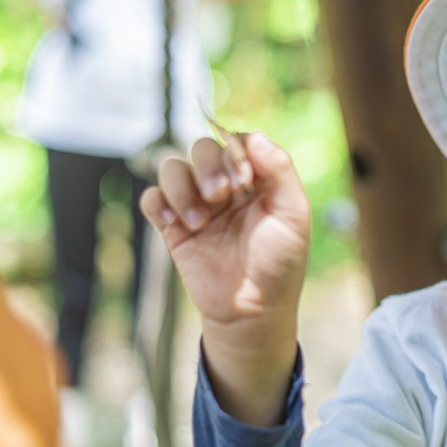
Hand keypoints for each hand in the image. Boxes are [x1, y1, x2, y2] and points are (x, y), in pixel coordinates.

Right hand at [140, 133, 309, 424]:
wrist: (252, 310)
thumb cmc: (279, 265)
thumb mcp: (293, 215)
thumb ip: (280, 171)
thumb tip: (255, 136)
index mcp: (257, 180)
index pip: (237, 141)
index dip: (236, 151)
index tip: (246, 179)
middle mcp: (225, 188)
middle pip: (202, 147)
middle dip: (209, 166)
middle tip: (222, 196)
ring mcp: (197, 206)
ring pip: (173, 167)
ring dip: (183, 187)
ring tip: (200, 221)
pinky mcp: (173, 228)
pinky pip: (152, 198)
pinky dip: (159, 203)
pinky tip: (177, 225)